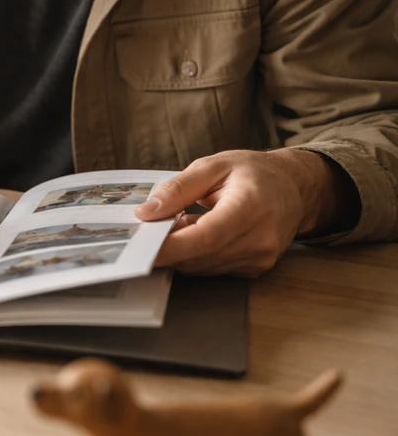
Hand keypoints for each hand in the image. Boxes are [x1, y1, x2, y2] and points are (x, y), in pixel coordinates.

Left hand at [135, 149, 353, 277]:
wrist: (294, 188)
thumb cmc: (252, 173)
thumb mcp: (212, 166)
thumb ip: (178, 189)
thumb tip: (146, 213)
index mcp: (252, 207)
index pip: (206, 238)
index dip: (170, 247)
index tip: (140, 247)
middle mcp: (260, 239)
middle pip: (200, 257)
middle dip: (169, 247)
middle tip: (151, 228)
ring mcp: (260, 258)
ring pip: (203, 267)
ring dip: (182, 251)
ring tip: (182, 222)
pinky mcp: (255, 269)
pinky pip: (213, 269)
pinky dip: (197, 255)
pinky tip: (198, 234)